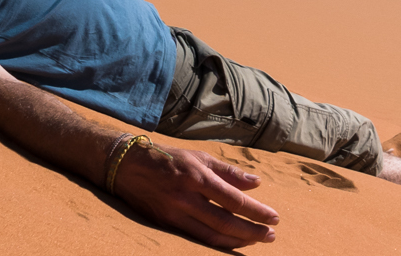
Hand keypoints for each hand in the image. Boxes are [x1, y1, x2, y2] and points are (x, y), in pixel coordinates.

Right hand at [111, 144, 281, 247]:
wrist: (126, 166)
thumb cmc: (169, 158)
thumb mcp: (200, 158)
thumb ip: (229, 172)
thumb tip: (256, 184)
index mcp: (197, 177)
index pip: (233, 200)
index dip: (256, 211)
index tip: (274, 217)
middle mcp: (185, 197)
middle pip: (225, 221)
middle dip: (251, 231)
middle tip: (271, 235)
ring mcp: (173, 212)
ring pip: (210, 234)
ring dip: (237, 240)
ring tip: (257, 241)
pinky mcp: (165, 223)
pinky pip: (195, 237)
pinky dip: (216, 242)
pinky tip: (232, 242)